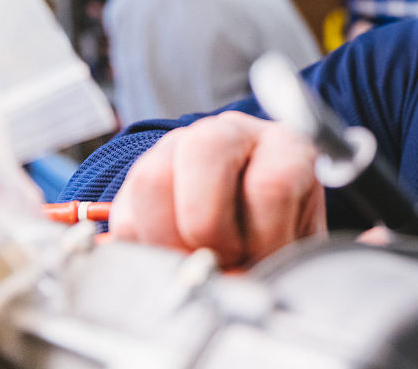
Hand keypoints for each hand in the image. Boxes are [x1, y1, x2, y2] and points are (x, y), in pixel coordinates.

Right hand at [109, 111, 325, 267]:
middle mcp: (232, 133)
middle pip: (205, 152)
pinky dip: (144, 250)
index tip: (265, 258)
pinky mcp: (142, 174)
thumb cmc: (281, 236)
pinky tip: (174, 257)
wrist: (256, 232)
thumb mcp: (293, 247)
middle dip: (208, 227)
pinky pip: (124, 214)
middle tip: (223, 257)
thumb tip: (231, 283)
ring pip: (152, 178)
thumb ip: (274, 262)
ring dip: (170, 240)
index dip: (263, 237)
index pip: (271, 183)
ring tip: (195, 260)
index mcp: (285, 147)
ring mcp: (181, 146)